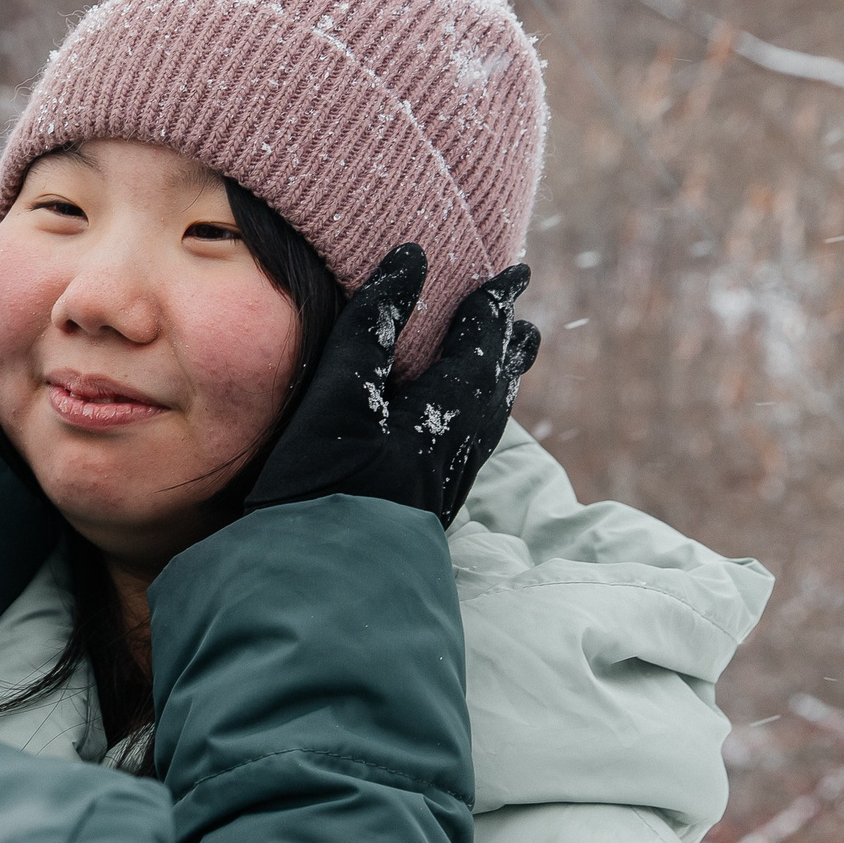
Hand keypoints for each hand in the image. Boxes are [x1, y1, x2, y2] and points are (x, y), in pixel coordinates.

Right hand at [245, 246, 540, 522]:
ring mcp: (440, 486)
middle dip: (506, 348)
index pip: (479, 342)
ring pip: (485, 424)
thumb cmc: (322, 487)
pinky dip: (475, 426)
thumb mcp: (338, 395)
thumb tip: (412, 257)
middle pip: (494, 387)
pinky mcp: (422, 513)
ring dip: (497, 387)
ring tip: (504, 368)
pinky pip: (468, 452)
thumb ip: (370, 326)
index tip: (515, 270)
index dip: (494, 303)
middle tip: (523, 320)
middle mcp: (452, 448)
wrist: (320, 585)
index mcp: (439, 413)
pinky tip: (459, 437)